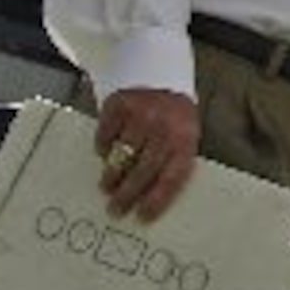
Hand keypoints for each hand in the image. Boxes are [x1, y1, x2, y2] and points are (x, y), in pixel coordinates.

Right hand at [96, 87, 199, 221]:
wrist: (161, 73)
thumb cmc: (174, 116)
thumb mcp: (184, 136)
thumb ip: (173, 161)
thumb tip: (152, 197)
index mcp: (185, 140)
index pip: (171, 178)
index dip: (156, 200)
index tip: (142, 217)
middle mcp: (164, 129)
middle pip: (143, 170)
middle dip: (127, 194)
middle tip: (115, 209)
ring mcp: (141, 116)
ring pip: (122, 156)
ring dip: (112, 175)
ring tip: (106, 187)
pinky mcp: (119, 105)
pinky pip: (106, 135)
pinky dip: (103, 148)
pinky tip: (104, 155)